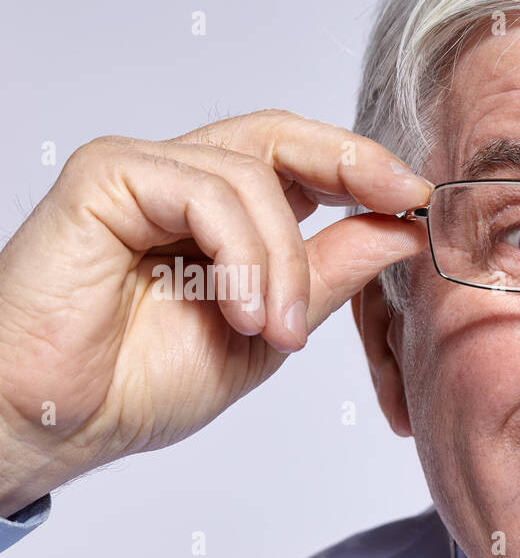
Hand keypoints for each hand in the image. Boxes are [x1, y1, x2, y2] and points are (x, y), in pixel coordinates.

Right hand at [0, 109, 430, 516]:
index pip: (302, 162)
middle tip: (404, 202)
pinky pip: (203, 192)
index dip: (364, 170)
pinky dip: (240, 254)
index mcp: (222, 214)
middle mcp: (182, 181)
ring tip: (277, 333)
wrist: (60, 422)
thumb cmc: (143, 382)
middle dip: (354, 164)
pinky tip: (241, 314)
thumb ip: (327, 276)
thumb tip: (399, 228)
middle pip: (282, 136)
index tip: (422, 199)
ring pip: (252, 177)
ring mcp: (142, 174)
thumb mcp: (270, 329)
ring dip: (284, 263)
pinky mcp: (106, 179)